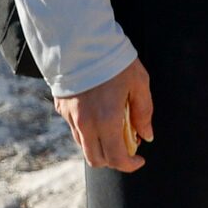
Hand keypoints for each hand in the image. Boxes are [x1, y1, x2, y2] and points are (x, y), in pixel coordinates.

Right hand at [56, 58, 152, 172]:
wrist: (83, 42)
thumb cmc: (116, 61)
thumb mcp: (139, 83)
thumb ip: (143, 112)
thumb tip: (146, 136)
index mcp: (107, 120)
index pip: (116, 157)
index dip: (129, 165)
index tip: (139, 160)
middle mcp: (86, 124)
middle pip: (96, 159)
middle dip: (113, 160)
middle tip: (128, 146)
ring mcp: (70, 117)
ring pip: (84, 146)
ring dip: (100, 146)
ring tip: (116, 129)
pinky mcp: (61, 109)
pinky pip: (76, 130)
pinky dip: (89, 133)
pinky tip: (100, 116)